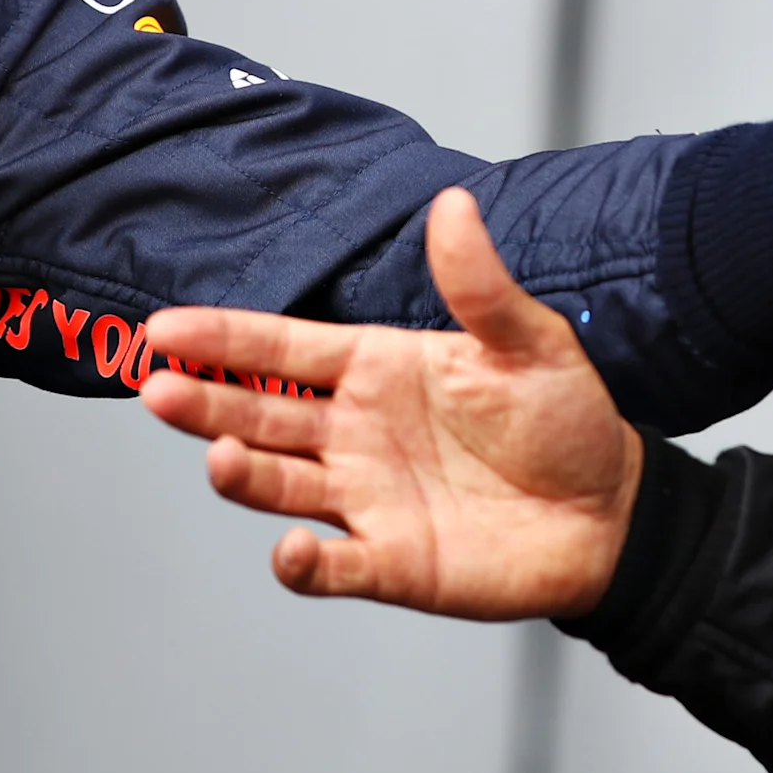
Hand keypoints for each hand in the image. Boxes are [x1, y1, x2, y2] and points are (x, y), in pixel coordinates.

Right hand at [137, 187, 642, 619]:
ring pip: (280, 484)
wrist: (613, 512)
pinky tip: (290, 550)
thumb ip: (479, 284)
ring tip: (221, 457)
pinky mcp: (390, 562)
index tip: (164, 330)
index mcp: (376, 369)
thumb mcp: (528, 341)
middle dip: (206, 401)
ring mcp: (366, 499)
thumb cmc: (565, 419)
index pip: (282, 348)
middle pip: (260, 413)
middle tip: (159, 389)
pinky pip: (333, 567)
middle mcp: (354, 432)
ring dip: (243, 473)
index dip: (222, 338)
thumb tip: (454, 205)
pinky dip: (304, 564)